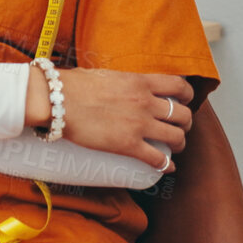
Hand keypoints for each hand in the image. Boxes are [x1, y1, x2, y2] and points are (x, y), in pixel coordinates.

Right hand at [29, 68, 194, 171]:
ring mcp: (139, 125)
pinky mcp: (128, 145)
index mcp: (140, 82)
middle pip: (183, 115)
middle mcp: (145, 102)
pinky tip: (166, 167)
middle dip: (184, 123)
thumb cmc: (72, 85)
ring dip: (178, 144)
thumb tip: (119, 87)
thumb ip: (121, 82)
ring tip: (172, 147)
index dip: (187, 96)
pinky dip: (166, 165)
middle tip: (176, 128)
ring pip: (176, 138)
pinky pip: (158, 159)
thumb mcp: (105, 75)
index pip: (179, 86)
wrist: (56, 100)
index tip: (183, 101)